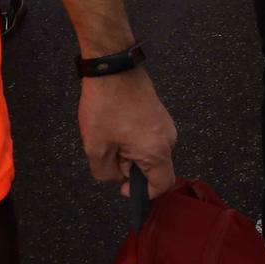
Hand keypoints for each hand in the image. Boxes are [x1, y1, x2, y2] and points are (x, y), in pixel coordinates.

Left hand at [79, 68, 177, 197]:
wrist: (113, 69)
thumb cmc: (106, 106)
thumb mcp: (96, 148)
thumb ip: (105, 173)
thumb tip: (116, 177)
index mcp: (156, 150)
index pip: (162, 185)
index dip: (142, 194)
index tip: (123, 187)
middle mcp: (168, 138)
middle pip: (154, 168)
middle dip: (131, 168)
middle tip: (109, 153)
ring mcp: (166, 125)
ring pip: (150, 152)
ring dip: (131, 153)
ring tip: (111, 136)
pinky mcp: (160, 115)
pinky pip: (150, 138)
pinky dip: (134, 140)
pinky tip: (117, 126)